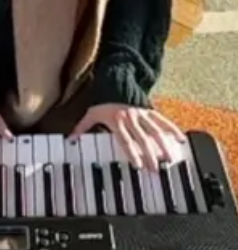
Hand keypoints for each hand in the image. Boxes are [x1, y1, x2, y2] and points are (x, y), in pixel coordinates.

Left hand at [70, 103, 185, 170]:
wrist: (117, 81)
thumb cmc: (104, 101)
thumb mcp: (92, 113)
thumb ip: (82, 127)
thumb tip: (70, 139)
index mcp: (117, 121)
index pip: (126, 140)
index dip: (132, 153)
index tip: (139, 165)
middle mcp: (131, 119)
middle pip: (143, 139)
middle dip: (150, 154)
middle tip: (156, 169)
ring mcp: (142, 115)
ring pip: (155, 131)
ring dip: (164, 145)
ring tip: (171, 158)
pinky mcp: (150, 111)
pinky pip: (162, 121)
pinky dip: (172, 129)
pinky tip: (180, 140)